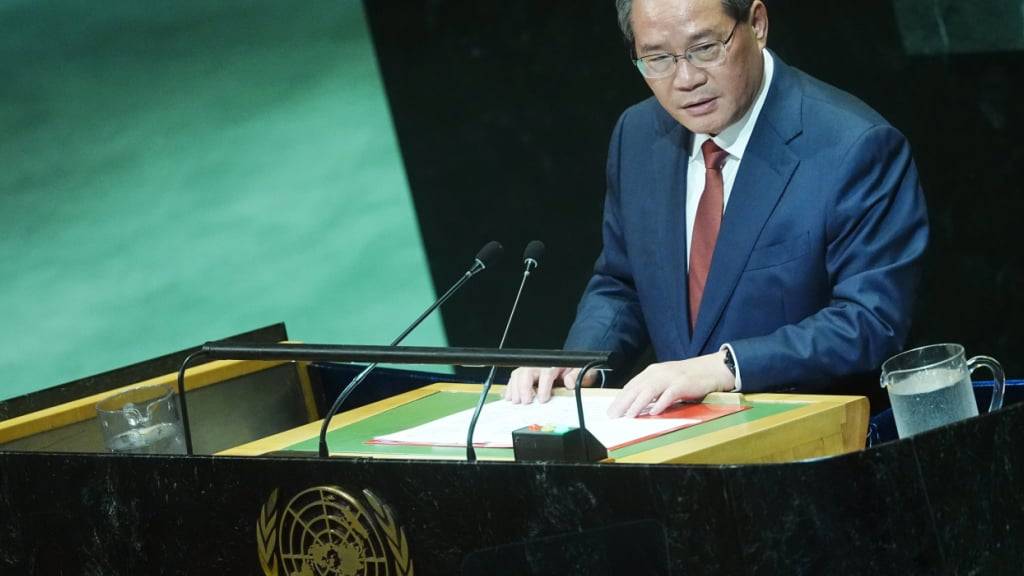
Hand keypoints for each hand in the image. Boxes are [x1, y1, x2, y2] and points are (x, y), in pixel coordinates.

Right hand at [504, 366, 598, 403]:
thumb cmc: (574, 369)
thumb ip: (576, 376)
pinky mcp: (526, 373)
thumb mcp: (581, 371)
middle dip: (524, 387)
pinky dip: (510, 387)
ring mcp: (532, 368)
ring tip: (515, 401)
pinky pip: (514, 377)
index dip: (543, 387)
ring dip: (514, 387)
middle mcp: (541, 364)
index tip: (542, 399)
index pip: (546, 373)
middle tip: (525, 401)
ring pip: (518, 374)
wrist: (572, 363)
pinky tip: (508, 396)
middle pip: (527, 371)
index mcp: (554, 364)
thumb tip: (569, 383)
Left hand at [607, 352, 734, 417]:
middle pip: (637, 388)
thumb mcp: (665, 379)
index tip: (611, 410)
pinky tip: (654, 412)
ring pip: (649, 390)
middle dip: (623, 402)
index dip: (620, 398)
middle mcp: (658, 372)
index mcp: (652, 371)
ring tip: (629, 415)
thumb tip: (636, 403)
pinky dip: (661, 403)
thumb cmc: (687, 377)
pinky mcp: (683, 384)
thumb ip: (652, 388)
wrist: (711, 369)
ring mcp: (671, 377)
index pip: (632, 385)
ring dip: (638, 404)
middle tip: (614, 415)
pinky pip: (669, 394)